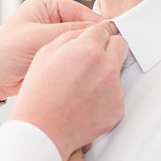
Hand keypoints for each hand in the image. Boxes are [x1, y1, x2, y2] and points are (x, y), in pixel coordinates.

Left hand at [0, 0, 104, 99]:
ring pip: (79, 45)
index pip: (81, 11)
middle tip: (109, 52)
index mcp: (46, 6)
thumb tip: (99, 31)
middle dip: (93, 41)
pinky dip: (80, 65)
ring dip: (87, 54)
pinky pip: (72, 59)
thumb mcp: (38, 38)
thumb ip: (69, 32)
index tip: (114, 37)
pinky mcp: (52, 57)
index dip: (97, 25)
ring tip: (100, 63)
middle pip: (82, 28)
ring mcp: (52, 39)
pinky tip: (89, 71)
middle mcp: (50, 20)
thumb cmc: (4, 53)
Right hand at [11, 21, 127, 160]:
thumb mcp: (45, 53)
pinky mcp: (117, 109)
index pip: (105, 29)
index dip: (96, 34)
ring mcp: (114, 90)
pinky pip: (116, 94)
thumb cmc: (39, 94)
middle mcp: (106, 68)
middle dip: (109, 47)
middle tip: (92, 58)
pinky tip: (86, 102)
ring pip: (118, 71)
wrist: (42, 131)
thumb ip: (71, 36)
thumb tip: (88, 32)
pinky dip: (105, 96)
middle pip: (121, 44)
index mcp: (88, 50)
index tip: (93, 40)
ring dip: (105, 73)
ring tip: (82, 86)